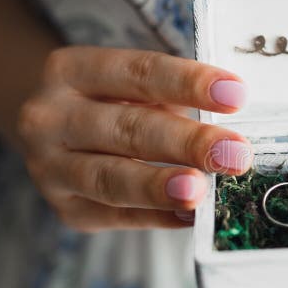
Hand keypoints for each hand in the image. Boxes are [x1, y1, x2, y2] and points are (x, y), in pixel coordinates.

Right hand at [18, 46, 252, 231]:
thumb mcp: (134, 87)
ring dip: (160, 186)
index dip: (189, 83)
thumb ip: (176, 98)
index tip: (237, 94)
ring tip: (200, 191)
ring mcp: (50, 167)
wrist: (51, 137)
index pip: (139, 73)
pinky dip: (156, 216)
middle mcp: (50, 117)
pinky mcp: (66, 209)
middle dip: (188, 142)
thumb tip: (234, 130)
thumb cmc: (113, 104)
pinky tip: (190, 216)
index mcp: (72, 70)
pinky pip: (116, 216)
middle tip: (235, 153)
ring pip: (111, 178)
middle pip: (128, 129)